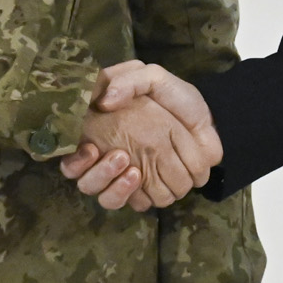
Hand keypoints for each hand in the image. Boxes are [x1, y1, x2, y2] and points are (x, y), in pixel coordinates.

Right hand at [62, 62, 221, 211]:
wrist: (211, 122)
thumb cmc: (177, 98)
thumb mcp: (153, 77)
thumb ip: (129, 81)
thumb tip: (103, 102)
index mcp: (101, 130)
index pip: (72, 153)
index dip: (74, 158)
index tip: (91, 149)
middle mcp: (108, 157)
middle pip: (86, 181)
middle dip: (99, 174)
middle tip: (121, 157)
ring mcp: (126, 177)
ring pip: (106, 198)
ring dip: (117, 190)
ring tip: (135, 172)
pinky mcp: (147, 191)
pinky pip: (133, 205)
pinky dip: (137, 199)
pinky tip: (146, 187)